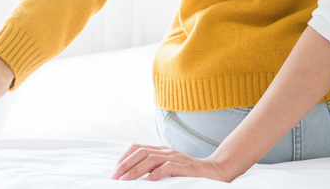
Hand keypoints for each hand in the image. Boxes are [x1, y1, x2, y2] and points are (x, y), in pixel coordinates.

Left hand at [111, 144, 234, 181]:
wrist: (214, 170)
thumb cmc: (189, 172)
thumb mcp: (169, 167)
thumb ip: (155, 167)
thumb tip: (133, 175)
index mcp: (161, 151)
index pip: (138, 148)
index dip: (125, 158)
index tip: (115, 170)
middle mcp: (166, 152)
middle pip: (141, 153)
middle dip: (126, 165)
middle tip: (115, 177)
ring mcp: (175, 158)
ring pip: (151, 159)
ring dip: (136, 170)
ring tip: (126, 180)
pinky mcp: (184, 167)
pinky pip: (168, 167)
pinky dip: (157, 173)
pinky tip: (149, 180)